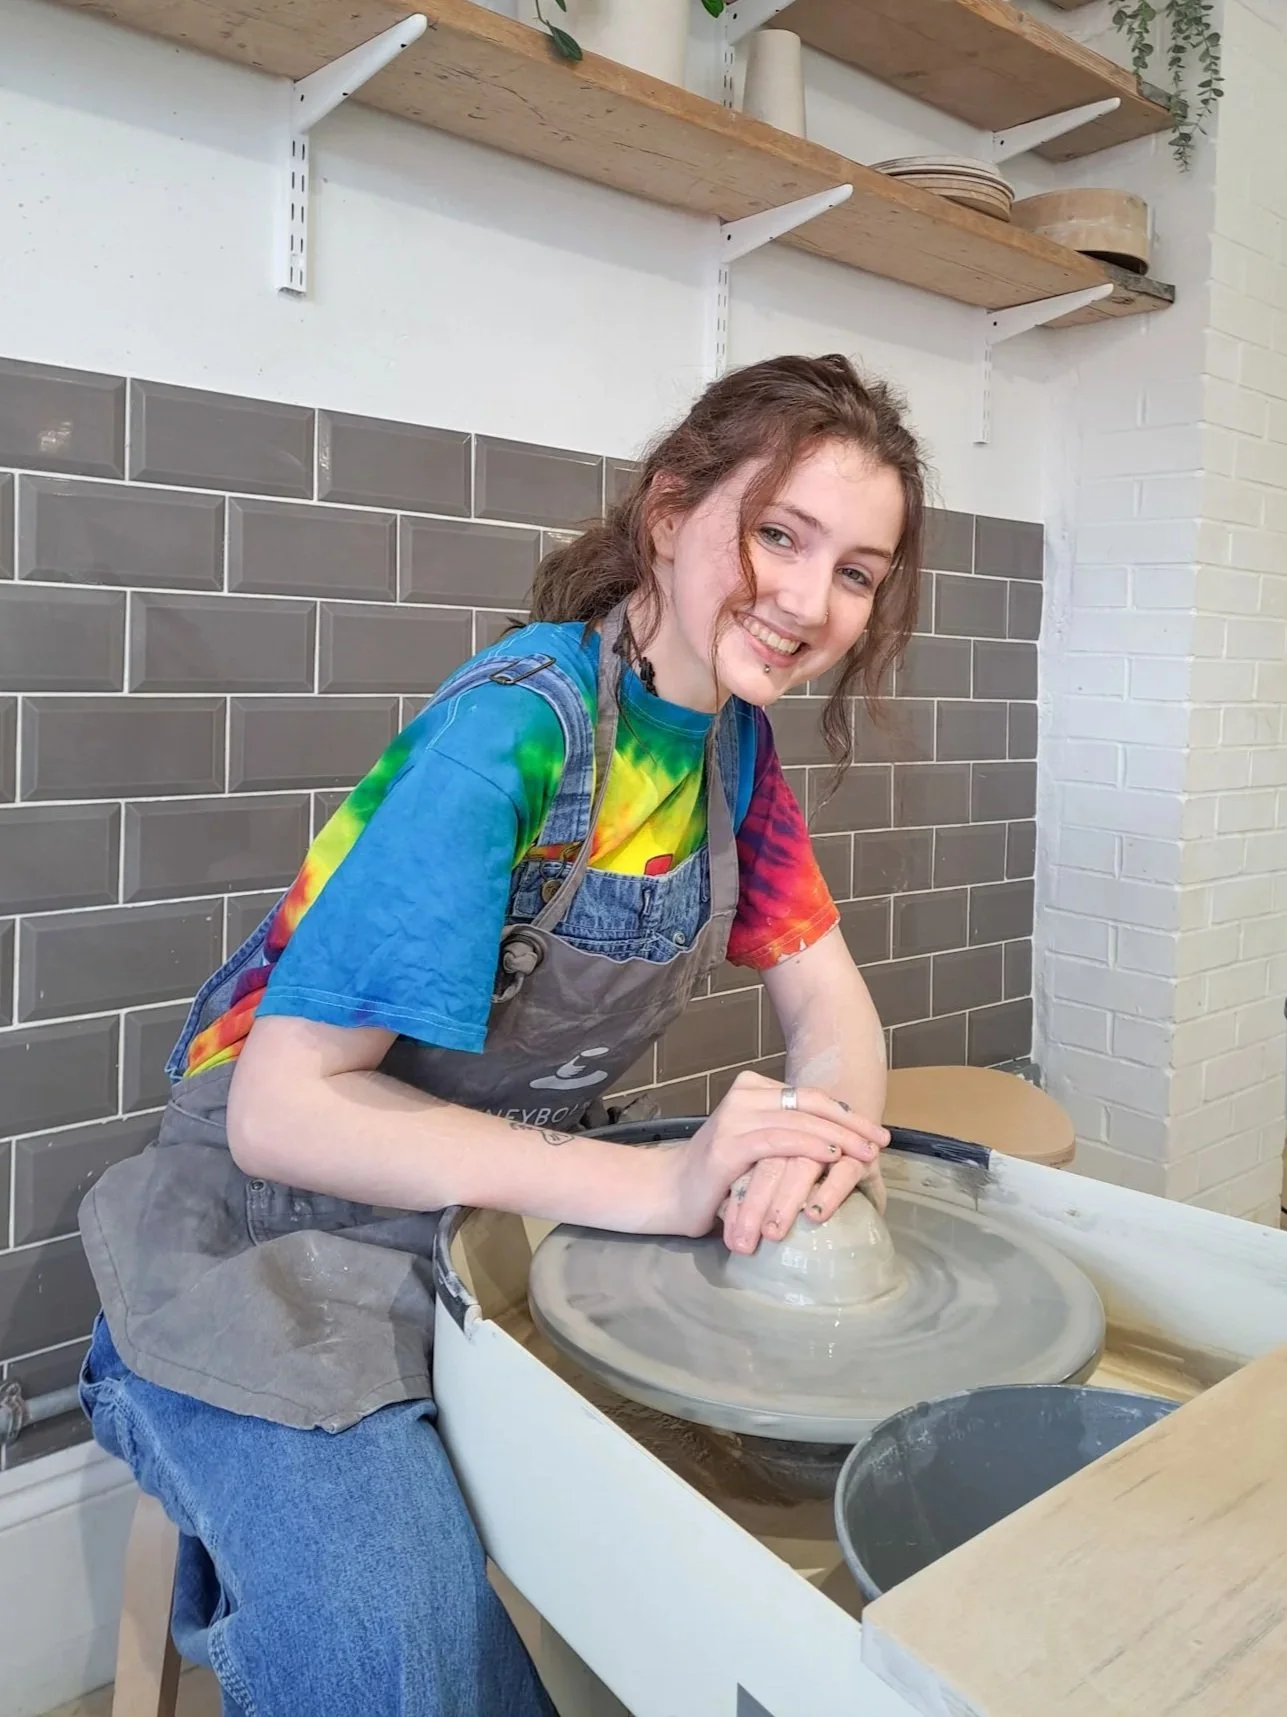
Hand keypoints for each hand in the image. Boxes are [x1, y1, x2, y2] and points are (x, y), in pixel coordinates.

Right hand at [644, 1070, 887, 1242]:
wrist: (668, 1193)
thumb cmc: (715, 1177)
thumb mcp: (755, 1147)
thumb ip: (785, 1135)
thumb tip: (836, 1142)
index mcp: (751, 1089)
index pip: (809, 1096)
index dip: (846, 1114)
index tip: (875, 1132)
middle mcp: (744, 1095)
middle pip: (810, 1104)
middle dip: (851, 1124)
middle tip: (882, 1142)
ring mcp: (736, 1117)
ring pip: (800, 1121)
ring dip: (839, 1138)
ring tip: (866, 1153)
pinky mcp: (730, 1145)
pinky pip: (780, 1141)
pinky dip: (809, 1148)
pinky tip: (832, 1158)